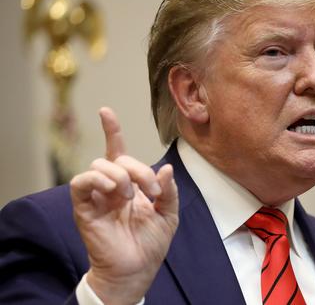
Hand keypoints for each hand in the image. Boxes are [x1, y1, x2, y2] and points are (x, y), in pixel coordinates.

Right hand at [70, 107, 178, 303]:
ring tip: (131, 196)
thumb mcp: (169, 214)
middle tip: (151, 190)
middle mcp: (111, 187)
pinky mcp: (84, 208)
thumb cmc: (151, 243)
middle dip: (138, 169)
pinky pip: (80, 182)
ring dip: (120, 176)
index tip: (106, 111)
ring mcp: (97, 196)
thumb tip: (165, 169)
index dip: (111, 131)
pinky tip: (114, 191)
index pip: (117, 151)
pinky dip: (97, 180)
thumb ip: (168, 190)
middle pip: (116, 158)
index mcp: (130, 184)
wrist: (138, 269)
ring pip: (98, 166)